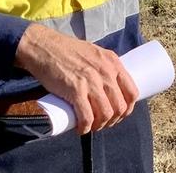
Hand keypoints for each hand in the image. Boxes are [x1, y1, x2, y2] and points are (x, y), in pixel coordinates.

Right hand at [14, 23, 138, 134]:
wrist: (43, 46)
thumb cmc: (66, 50)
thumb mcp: (93, 53)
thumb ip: (102, 67)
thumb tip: (107, 88)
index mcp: (112, 62)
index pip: (132, 92)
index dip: (127, 108)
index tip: (117, 114)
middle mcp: (106, 72)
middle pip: (120, 107)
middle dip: (112, 120)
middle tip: (101, 122)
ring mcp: (91, 81)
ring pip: (106, 114)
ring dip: (100, 126)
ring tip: (90, 126)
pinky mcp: (76, 90)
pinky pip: (88, 117)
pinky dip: (86, 128)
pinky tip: (81, 129)